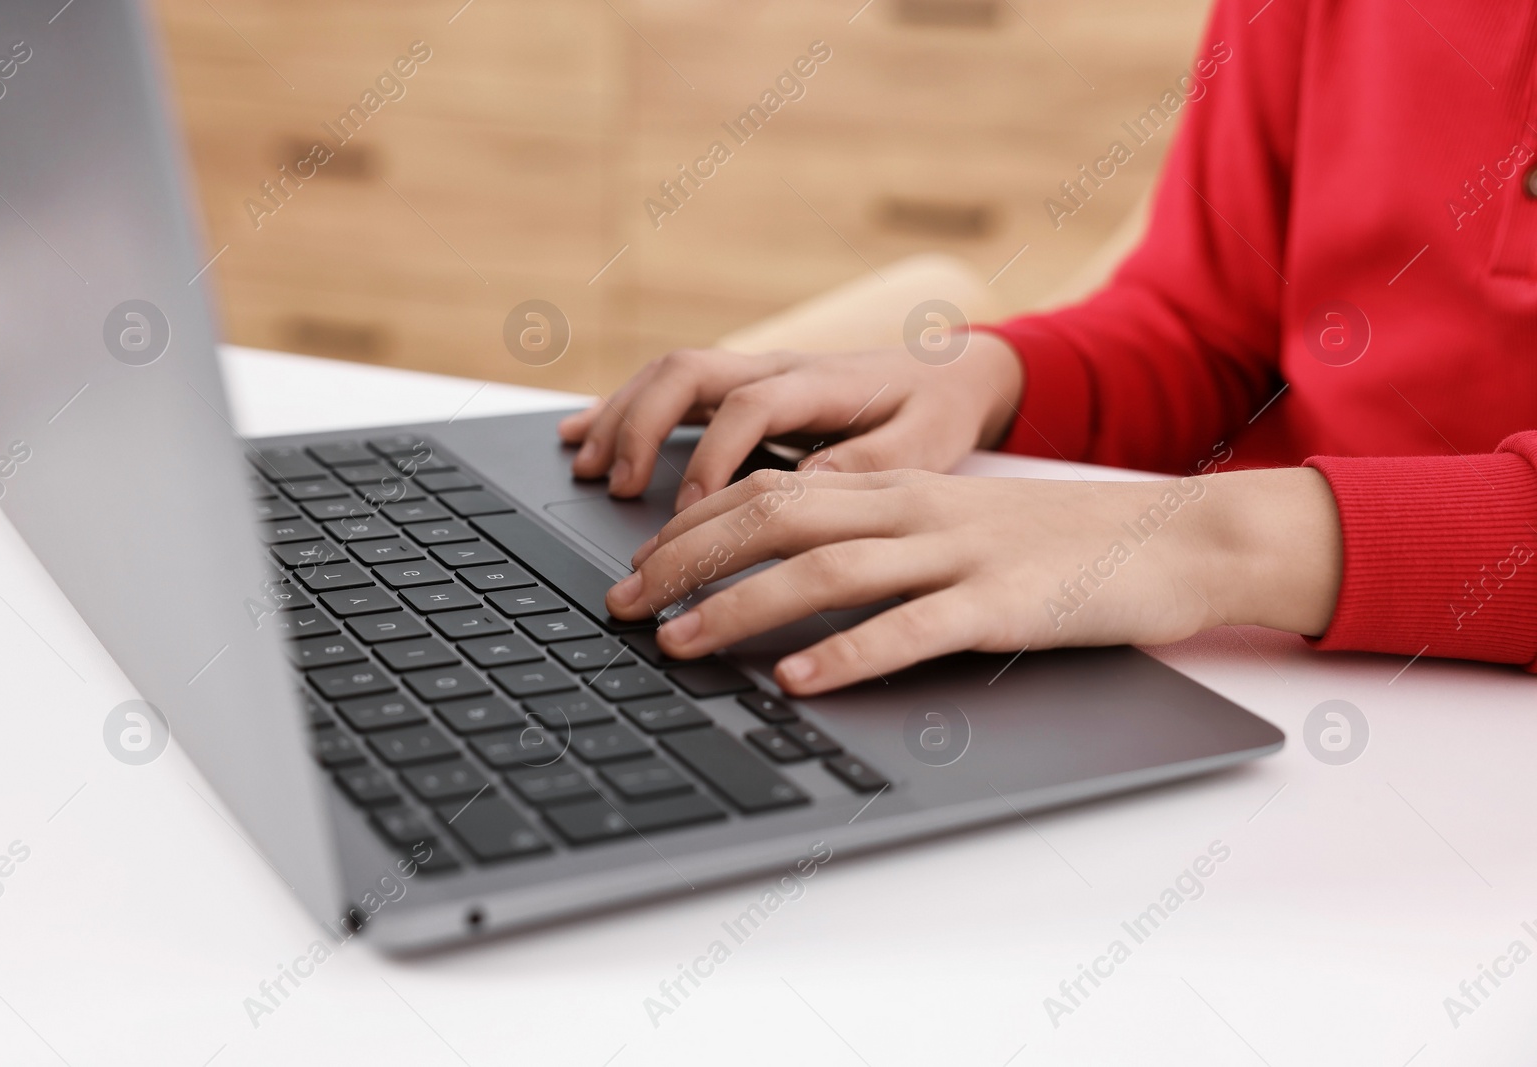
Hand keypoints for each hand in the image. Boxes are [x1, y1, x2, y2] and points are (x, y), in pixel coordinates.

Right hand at [558, 333, 1022, 510]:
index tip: (690, 511)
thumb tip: (808, 483)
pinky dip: (621, 410)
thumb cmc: (937, 411)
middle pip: (688, 373)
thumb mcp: (925, 444)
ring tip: (585, 467)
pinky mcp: (741, 387)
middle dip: (641, 426)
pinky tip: (582, 437)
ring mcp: (753, 373)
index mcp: (819, 382)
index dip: (713, 456)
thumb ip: (870, 462)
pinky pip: (670, 388)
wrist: (953, 372)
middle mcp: (776, 368)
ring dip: (621, 416)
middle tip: (617, 486)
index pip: (748, 406)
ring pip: (668, 375)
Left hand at [604, 466, 1341, 694]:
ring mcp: (959, 552)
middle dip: (685, 559)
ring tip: (680, 642)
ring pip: (826, 566)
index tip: (638, 566)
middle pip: (773, 514)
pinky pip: (912, 626)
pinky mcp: (1004, 604)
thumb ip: (881, 544)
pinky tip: (799, 679)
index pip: (769, 489)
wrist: (1177, 538)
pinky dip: (849, 652)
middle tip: (623, 605)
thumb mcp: (956, 527)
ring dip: (741, 604)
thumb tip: (791, 591)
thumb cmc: (1060, 544)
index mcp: (898, 488)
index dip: (691, 526)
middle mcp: (916, 509)